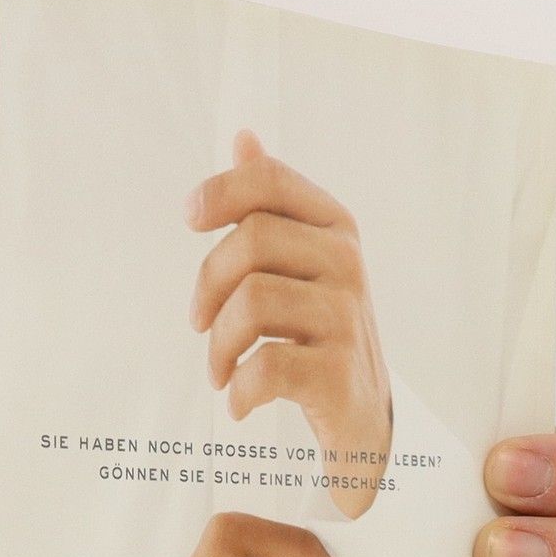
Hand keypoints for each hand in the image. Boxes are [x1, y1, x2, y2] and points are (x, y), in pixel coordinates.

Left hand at [185, 131, 392, 518]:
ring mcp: (346, 318)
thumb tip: (243, 137)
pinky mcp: (338, 372)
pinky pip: (264, 368)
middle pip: (250, 241)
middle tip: (199, 324)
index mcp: (334, 227)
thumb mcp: (302, 263)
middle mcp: (347, 264)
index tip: (189, 218)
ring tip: (219, 370)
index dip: (221, 191)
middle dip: (208, 286)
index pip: (270, 182)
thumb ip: (273, 205)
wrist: (366, 419)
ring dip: (217, 347)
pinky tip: (238, 402)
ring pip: (250, 304)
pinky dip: (238, 391)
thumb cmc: (319, 334)